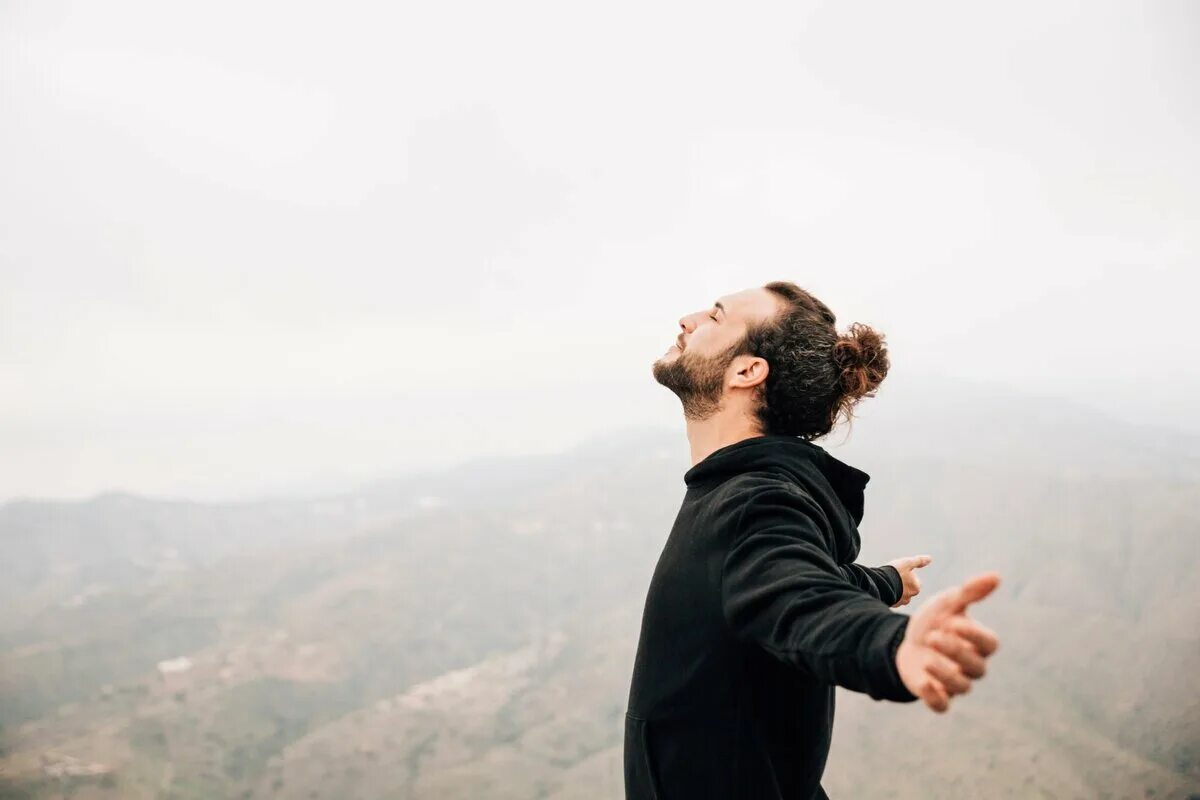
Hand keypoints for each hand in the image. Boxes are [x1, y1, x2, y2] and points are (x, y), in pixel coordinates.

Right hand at [886, 554, 931, 606]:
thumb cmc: (895, 572)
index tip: (900, 572)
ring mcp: (899, 602)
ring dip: (895, 589)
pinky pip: (892, 598)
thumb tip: (929, 559)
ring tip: (888, 582)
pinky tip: (885, 588)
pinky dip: (889, 594)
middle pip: (907, 589)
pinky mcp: (891, 604)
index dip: (908, 575)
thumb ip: (919, 561)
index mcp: (916, 588)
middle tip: (894, 577)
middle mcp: (909, 598)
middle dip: (902, 584)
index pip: (915, 581)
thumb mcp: (907, 563)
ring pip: (899, 595)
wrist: (880, 583)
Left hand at [895, 571, 1000, 712]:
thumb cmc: (935, 621)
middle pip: (977, 667)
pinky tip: (923, 682)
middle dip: (956, 652)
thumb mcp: (948, 603)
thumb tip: (996, 576)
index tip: (954, 622)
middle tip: (933, 636)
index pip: (989, 644)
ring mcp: (954, 681)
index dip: (975, 635)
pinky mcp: (936, 694)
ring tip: (926, 657)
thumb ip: (970, 592)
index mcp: (977, 643)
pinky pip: (943, 705)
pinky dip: (935, 698)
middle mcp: (970, 665)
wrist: (905, 639)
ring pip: (962, 687)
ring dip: (945, 674)